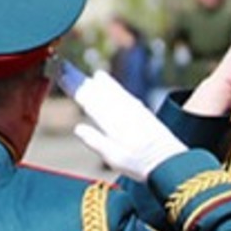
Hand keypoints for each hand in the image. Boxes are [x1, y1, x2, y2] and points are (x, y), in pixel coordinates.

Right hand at [56, 63, 185, 181]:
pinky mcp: (142, 112)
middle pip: (97, 92)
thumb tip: (77, 128)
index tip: (59, 73)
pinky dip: (112, 86)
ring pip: (111, 90)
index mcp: (113, 123)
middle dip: (80, 79)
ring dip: (97, 80)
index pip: (88, 100)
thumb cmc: (142, 165)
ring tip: (89, 72)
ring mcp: (133, 110)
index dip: (73, 86)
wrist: (171, 161)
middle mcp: (122, 112)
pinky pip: (123, 94)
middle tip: (64, 65)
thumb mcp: (115, 158)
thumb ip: (96, 141)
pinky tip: (107, 82)